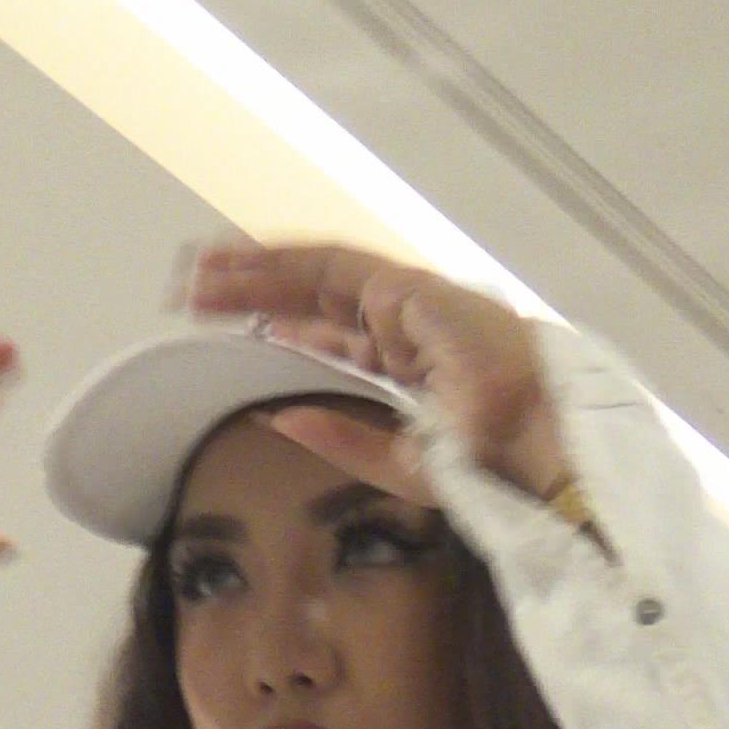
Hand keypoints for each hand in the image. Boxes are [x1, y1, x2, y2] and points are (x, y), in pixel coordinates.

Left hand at [184, 245, 567, 504]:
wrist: (534, 452)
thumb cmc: (488, 466)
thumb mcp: (398, 465)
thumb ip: (340, 439)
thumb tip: (275, 417)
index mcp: (407, 362)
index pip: (330, 333)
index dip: (280, 325)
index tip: (229, 329)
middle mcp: (404, 322)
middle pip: (312, 297)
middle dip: (253, 290)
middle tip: (193, 293)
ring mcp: (408, 300)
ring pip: (315, 273)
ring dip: (255, 268)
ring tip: (201, 272)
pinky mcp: (409, 288)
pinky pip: (333, 266)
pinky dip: (285, 262)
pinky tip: (243, 263)